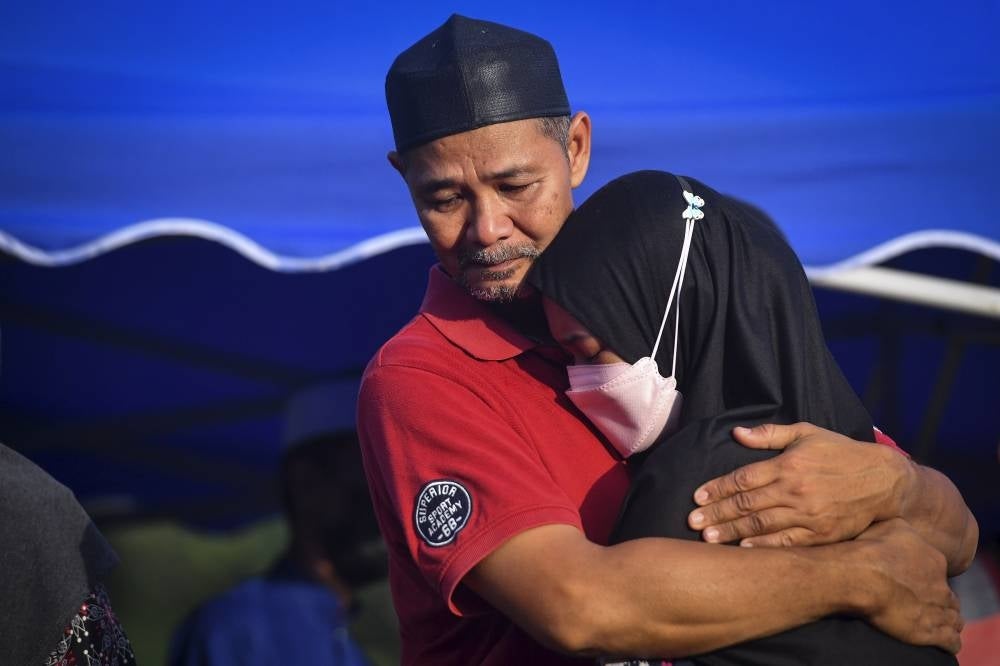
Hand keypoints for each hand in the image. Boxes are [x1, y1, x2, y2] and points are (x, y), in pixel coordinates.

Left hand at [687, 422, 911, 546]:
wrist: (884, 481)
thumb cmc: (841, 453)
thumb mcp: (807, 433)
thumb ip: (770, 434)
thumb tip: (736, 432)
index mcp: (788, 465)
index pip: (743, 478)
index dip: (718, 488)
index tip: (697, 497)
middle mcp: (795, 490)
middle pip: (747, 504)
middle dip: (717, 513)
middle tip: (692, 522)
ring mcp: (808, 515)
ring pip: (762, 526)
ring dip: (733, 532)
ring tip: (708, 539)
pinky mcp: (822, 534)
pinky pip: (787, 543)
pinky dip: (764, 547)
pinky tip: (743, 550)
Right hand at [854, 519, 962, 652]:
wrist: (860, 576)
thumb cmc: (868, 549)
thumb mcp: (889, 525)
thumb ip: (906, 530)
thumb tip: (906, 531)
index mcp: (934, 560)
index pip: (940, 572)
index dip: (929, 578)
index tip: (916, 582)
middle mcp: (941, 585)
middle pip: (949, 597)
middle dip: (941, 601)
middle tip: (925, 605)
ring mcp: (938, 609)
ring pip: (954, 619)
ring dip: (948, 622)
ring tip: (938, 625)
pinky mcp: (931, 632)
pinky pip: (951, 641)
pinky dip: (950, 642)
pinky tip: (945, 643)